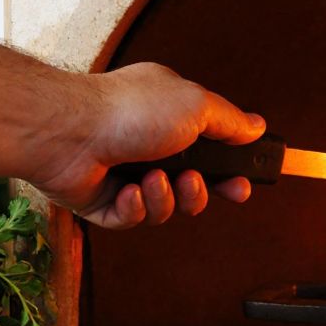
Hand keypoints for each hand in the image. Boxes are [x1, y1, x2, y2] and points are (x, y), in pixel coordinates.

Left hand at [30, 62, 266, 228]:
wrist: (68, 133)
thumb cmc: (131, 111)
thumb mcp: (197, 106)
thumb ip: (231, 120)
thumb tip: (257, 126)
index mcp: (169, 118)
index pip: (210, 151)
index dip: (229, 172)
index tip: (242, 184)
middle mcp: (146, 146)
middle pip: (190, 186)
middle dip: (198, 192)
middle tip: (195, 184)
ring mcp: (122, 175)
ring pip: (164, 206)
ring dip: (165, 197)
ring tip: (152, 180)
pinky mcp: (101, 202)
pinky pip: (132, 219)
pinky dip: (135, 208)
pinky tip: (127, 190)